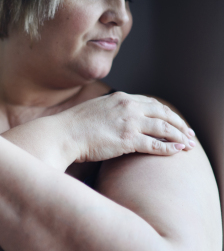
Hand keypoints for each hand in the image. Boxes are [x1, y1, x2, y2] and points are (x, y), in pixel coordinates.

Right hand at [57, 92, 195, 162]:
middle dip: (179, 124)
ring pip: (164, 128)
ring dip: (179, 137)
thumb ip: (108, 112)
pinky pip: (155, 144)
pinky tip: (177, 152)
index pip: (151, 103)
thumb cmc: (71, 127)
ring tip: (188, 145)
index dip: (165, 113)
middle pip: (163, 113)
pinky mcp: (127, 140)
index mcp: (120, 98)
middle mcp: (128, 107)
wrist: (62, 135)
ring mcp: (129, 123)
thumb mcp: (93, 111)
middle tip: (189, 133)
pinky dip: (169, 148)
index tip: (173, 121)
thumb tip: (112, 120)